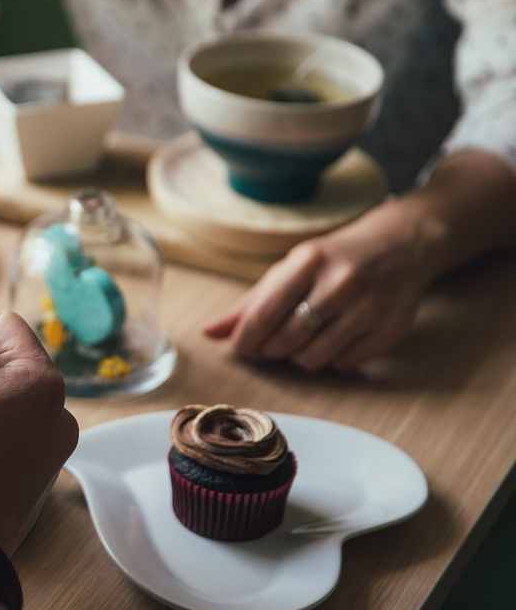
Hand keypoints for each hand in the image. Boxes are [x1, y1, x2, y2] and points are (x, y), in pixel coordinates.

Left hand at [204, 200, 444, 372]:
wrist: (401, 246)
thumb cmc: (332, 259)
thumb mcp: (291, 268)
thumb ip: (250, 302)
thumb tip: (209, 333)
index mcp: (309, 261)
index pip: (264, 312)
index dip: (245, 339)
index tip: (240, 349)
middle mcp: (341, 282)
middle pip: (287, 339)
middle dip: (271, 350)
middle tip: (271, 345)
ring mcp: (370, 307)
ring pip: (315, 357)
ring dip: (299, 358)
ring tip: (302, 342)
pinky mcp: (390, 329)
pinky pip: (345, 363)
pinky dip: (331, 360)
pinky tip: (332, 341)